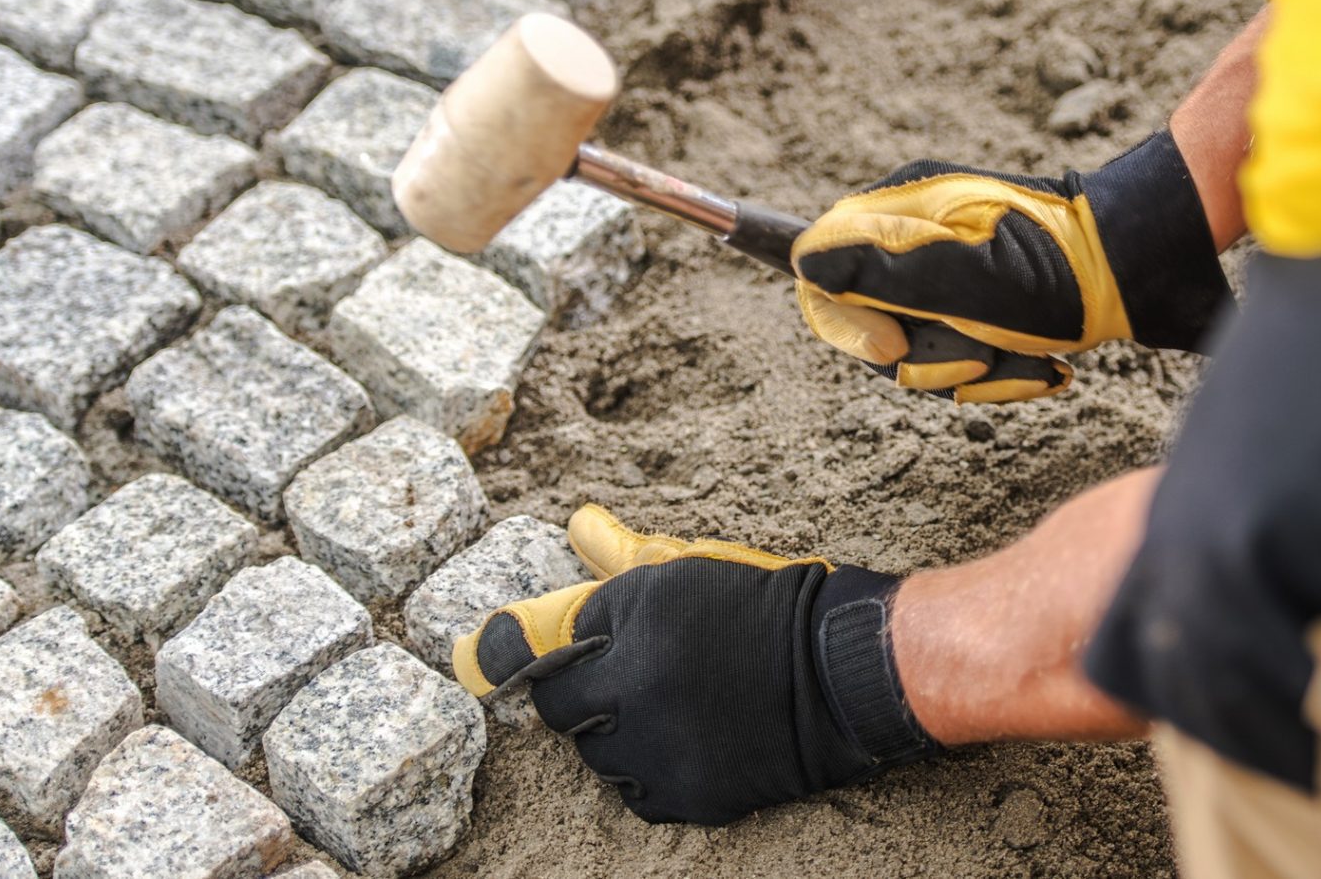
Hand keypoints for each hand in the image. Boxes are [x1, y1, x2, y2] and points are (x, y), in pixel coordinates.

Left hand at [453, 507, 938, 825]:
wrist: (844, 671)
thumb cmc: (766, 605)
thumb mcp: (692, 569)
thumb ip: (621, 555)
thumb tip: (576, 524)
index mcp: (632, 618)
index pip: (527, 648)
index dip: (504, 652)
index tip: (475, 659)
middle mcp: (635, 686)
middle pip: (556, 705)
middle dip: (581, 688)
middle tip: (629, 672)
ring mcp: (659, 747)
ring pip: (594, 751)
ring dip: (615, 731)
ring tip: (671, 703)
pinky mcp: (686, 795)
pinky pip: (636, 789)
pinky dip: (650, 768)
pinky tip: (687, 736)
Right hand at [792, 131, 1232, 401]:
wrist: (1148, 271)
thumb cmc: (1056, 270)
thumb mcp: (956, 273)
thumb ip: (871, 269)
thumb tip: (798, 260)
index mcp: (902, 212)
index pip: (822, 272)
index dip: (847, 325)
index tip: (896, 348)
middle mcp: (922, 239)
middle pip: (875, 327)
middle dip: (927, 357)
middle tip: (981, 350)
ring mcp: (961, 274)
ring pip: (926, 354)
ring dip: (977, 370)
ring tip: (1030, 354)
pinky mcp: (997, 306)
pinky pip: (971, 359)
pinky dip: (1008, 372)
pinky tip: (1048, 366)